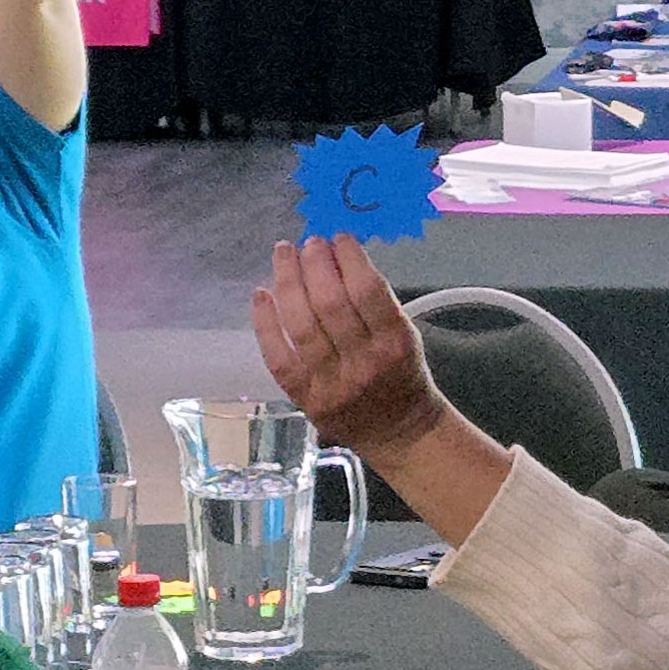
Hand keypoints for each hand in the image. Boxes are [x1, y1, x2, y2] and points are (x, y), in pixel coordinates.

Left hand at [253, 236, 454, 459]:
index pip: (367, 291)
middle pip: (329, 304)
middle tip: (310, 242)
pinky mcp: (304, 397)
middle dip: (315, 264)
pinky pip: (277, 356)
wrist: (399, 432)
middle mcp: (362, 364)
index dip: (349, 257)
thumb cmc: (402, 374)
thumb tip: (336, 254)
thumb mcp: (406, 334)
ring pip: (300, 325)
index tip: (338, 237)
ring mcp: (330, 384)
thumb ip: (375, 300)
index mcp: (394, 344)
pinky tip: (262, 294)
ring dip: (288, 281)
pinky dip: (265, 323)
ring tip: (285, 253)